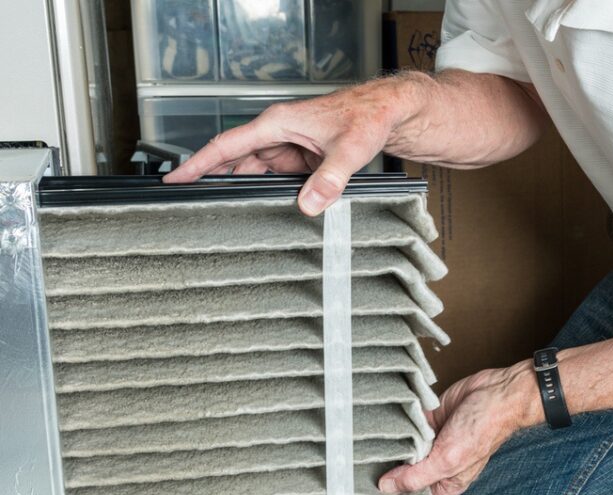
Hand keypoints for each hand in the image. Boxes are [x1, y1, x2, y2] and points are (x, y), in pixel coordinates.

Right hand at [162, 79, 414, 215]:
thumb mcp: (349, 150)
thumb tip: (309, 205)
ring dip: (241, 190)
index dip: (199, 163)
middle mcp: (278, 133)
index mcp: (278, 123)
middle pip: (235, 161)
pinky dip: (266, 193)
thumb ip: (329, 179)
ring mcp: (288, 147)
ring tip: (222, 215)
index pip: (227, 145)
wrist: (388, 113)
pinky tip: (261, 211)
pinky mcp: (300, 159)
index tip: (176, 178)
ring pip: (254, 172)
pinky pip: (275, 178)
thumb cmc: (367, 117)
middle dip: (214, 182)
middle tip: (191, 207)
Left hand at [378, 361, 541, 494]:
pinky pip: (402, 428)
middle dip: (385, 477)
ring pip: (399, 452)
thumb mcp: (447, 460)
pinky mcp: (424, 421)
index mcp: (444, 484)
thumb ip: (416, 476)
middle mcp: (435, 466)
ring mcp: (429, 443)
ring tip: (364, 452)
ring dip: (386, 450)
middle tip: (362, 476)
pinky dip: (393, 428)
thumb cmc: (483, 430)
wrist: (495, 392)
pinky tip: (379, 429)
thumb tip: (386, 487)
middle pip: (403, 478)